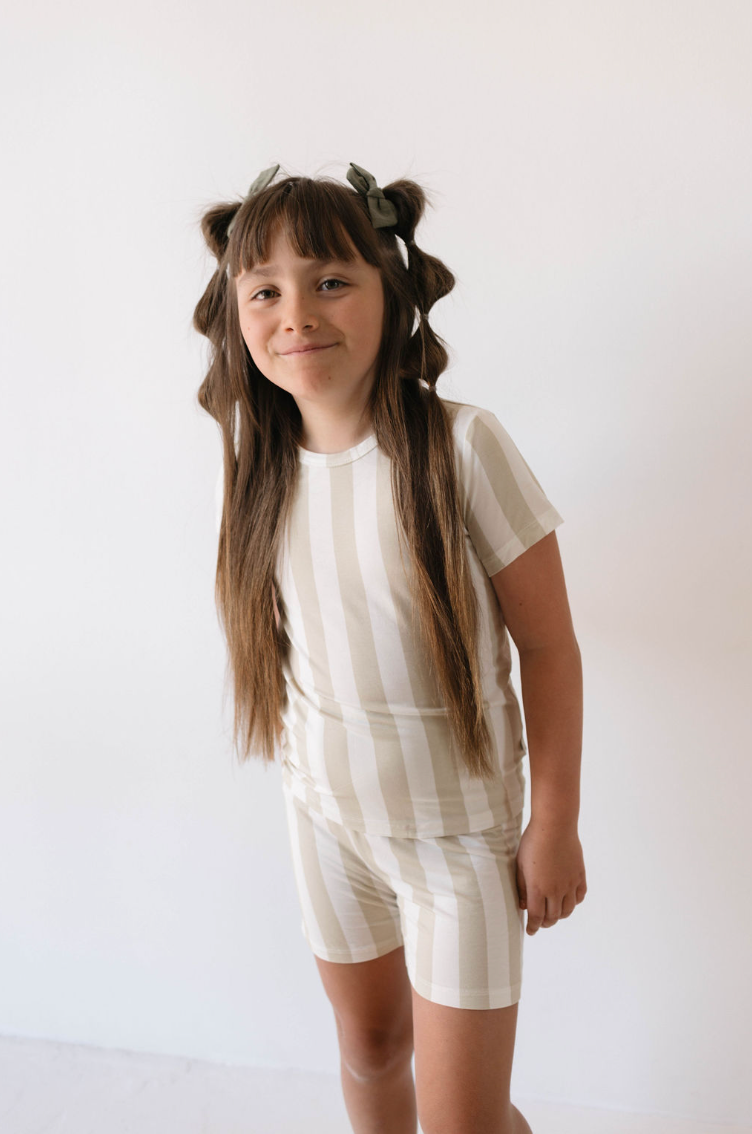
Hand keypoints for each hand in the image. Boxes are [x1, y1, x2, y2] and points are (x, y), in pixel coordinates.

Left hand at [514, 818, 586, 934]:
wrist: (555, 826)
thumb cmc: (533, 842)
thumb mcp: (520, 865)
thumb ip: (522, 887)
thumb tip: (524, 906)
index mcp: (537, 888)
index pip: (536, 916)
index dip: (533, 927)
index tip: (530, 931)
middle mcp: (555, 890)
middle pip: (552, 917)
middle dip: (545, 923)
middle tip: (540, 922)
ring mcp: (569, 884)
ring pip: (567, 910)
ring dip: (559, 916)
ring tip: (553, 913)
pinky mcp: (580, 876)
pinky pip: (579, 897)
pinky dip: (573, 903)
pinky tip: (567, 900)